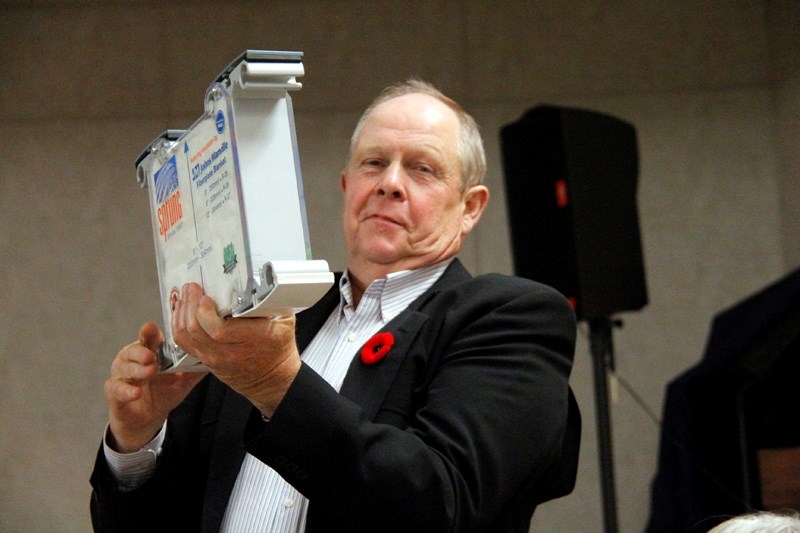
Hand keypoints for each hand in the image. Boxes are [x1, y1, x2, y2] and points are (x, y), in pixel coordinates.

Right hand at [105, 321, 206, 451]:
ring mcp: (121, 374)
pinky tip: (136, 393)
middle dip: (142, 352)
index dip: (149, 332)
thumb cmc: (162, 392)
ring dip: (136, 370)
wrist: (146, 418)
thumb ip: (194, 370)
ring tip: (149, 372)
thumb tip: (215, 358)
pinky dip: (126, 390)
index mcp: (149, 351)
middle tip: (151, 356)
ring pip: (124, 368)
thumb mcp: (182, 381)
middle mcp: (132, 359)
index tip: (151, 327)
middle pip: (133, 350)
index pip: (149, 338)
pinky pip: (117, 389)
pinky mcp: (114, 391)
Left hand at [171, 283, 301, 417]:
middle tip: (192, 288)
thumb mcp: (285, 321)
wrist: (274, 379)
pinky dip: (179, 326)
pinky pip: (185, 344)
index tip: (206, 297)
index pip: (218, 330)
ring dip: (182, 313)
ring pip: (186, 337)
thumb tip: (256, 280)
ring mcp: (215, 358)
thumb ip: (270, 302)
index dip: (205, 312)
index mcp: (252, 339)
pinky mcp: (207, 361)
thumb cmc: (279, 349)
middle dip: (190, 305)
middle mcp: (230, 351)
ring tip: (186, 297)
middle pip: (196, 330)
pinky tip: (182, 313)